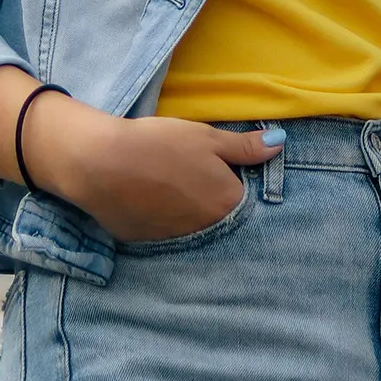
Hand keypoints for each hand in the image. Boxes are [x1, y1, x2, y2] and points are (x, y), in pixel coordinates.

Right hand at [25, 96, 280, 243]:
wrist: (100, 162)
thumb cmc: (159, 144)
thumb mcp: (206, 137)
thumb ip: (244, 146)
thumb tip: (280, 144)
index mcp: (226, 203)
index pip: (244, 199)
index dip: (233, 181)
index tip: (219, 169)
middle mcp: (206, 230)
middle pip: (217, 216)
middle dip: (210, 200)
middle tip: (190, 177)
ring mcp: (174, 240)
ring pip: (190, 227)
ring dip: (186, 212)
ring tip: (167, 186)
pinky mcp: (144, 243)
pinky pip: (162, 232)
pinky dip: (160, 219)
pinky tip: (147, 199)